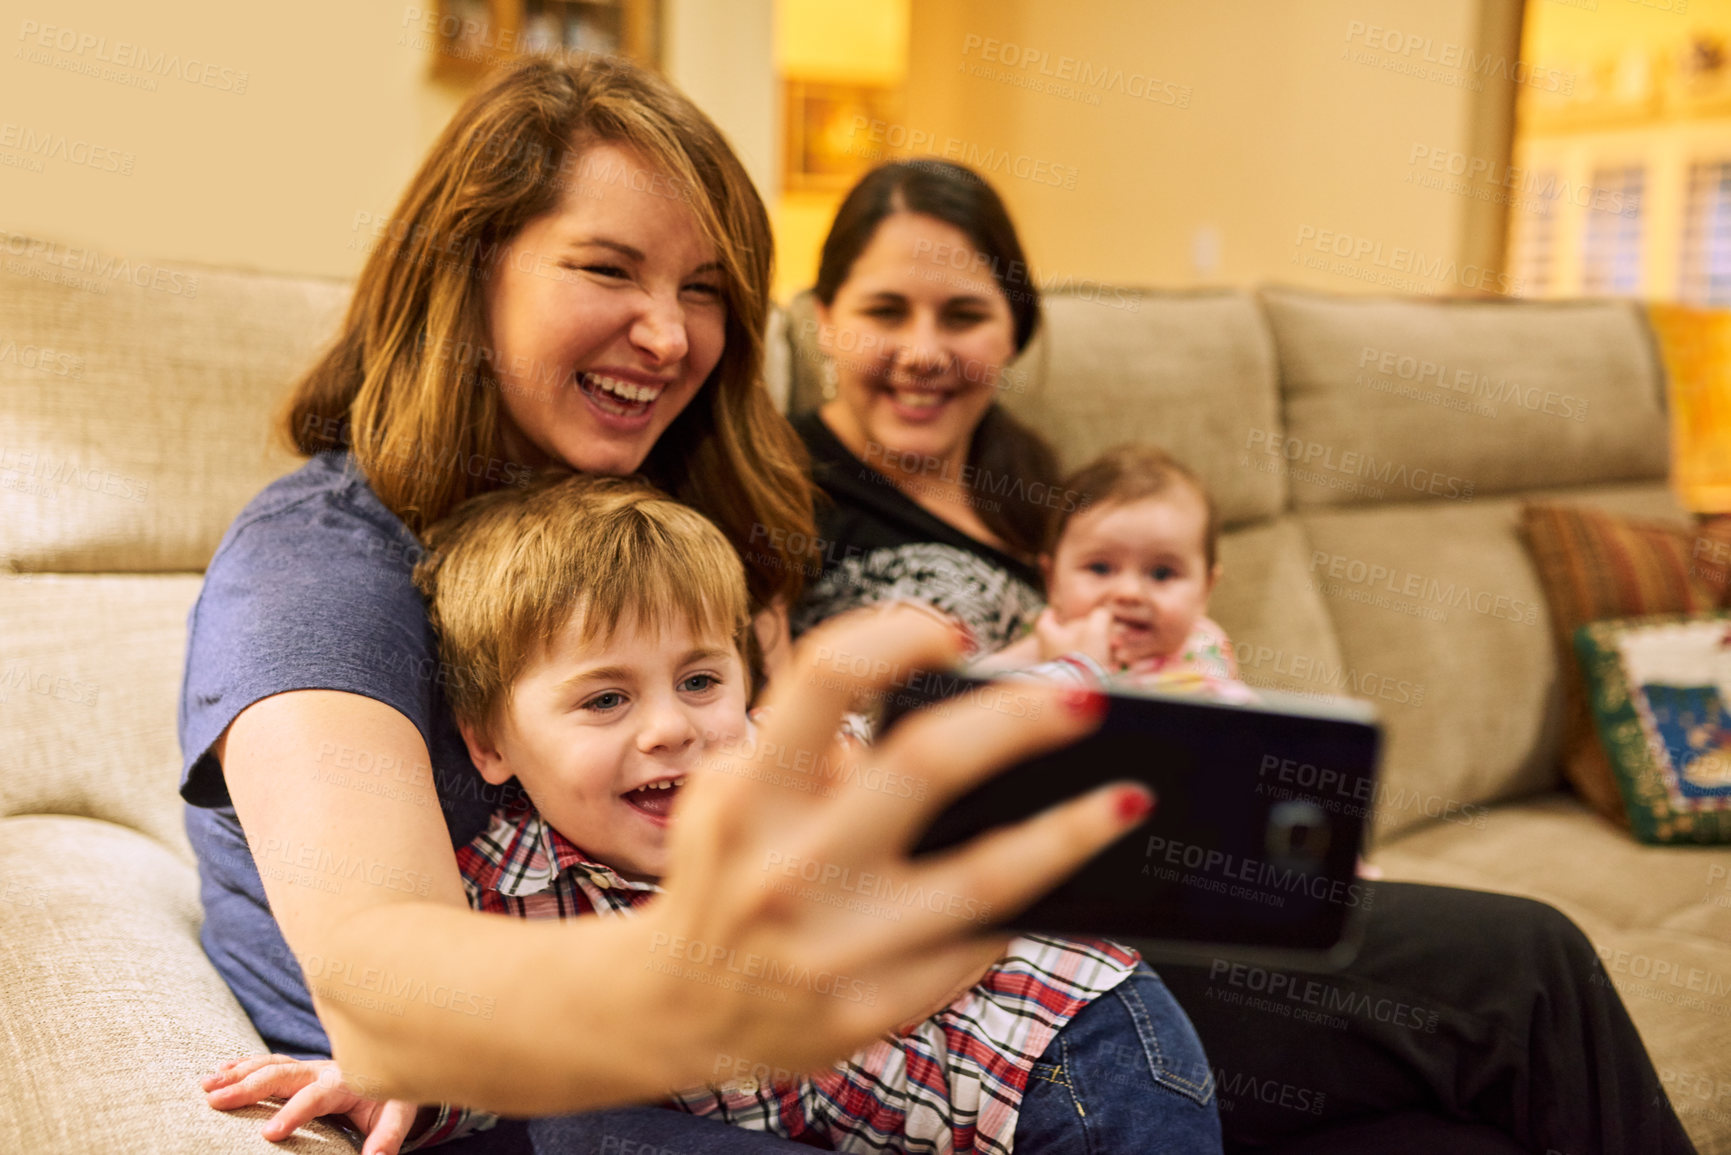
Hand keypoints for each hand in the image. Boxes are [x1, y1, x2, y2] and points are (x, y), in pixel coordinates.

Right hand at [202, 1054, 421, 1154]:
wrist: (393, 1068)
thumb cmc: (392, 1098)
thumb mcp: (398, 1116)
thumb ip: (387, 1137)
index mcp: (345, 1082)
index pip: (315, 1096)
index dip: (293, 1114)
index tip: (268, 1135)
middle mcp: (322, 1070)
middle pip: (282, 1074)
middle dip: (248, 1087)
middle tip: (216, 1102)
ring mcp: (308, 1067)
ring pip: (270, 1065)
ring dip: (237, 1073)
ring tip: (206, 1086)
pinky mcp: (299, 1070)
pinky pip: (268, 1063)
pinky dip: (242, 1065)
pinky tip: (218, 1071)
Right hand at [640, 601, 1154, 1084]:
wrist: (673, 1006)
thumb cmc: (727, 868)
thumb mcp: (733, 793)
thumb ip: (810, 748)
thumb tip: (948, 708)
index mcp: (749, 793)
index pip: (824, 678)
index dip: (895, 637)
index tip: (954, 631)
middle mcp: (786, 867)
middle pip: (925, 764)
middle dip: (1017, 720)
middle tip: (1085, 695)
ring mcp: (827, 948)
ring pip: (980, 878)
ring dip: (1067, 833)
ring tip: (1127, 800)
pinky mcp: (864, 1012)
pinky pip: (968, 951)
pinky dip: (1017, 910)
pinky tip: (1059, 883)